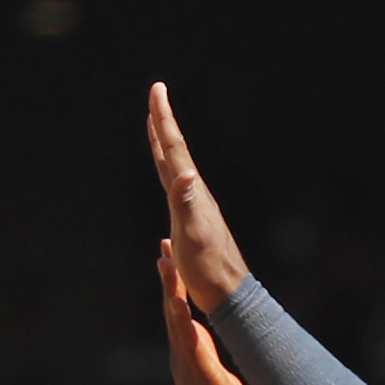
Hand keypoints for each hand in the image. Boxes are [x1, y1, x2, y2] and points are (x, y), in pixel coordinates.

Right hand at [148, 81, 249, 314]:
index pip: (174, 149)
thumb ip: (186, 203)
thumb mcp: (193, 235)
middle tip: (156, 95)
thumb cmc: (207, 268)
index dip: (163, 120)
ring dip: (165, 145)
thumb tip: (184, 173)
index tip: (157, 90)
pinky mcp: (193, 223)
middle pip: (175, 151)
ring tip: (157, 128)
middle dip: (163, 123)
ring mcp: (194, 208)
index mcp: (191, 192)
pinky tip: (170, 175)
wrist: (228, 294)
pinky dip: (169, 172)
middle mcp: (194, 194)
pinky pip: (176, 187)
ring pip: (176, 167)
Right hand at [159, 248, 257, 384]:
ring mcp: (191, 371)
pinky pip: (193, 351)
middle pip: (173, 313)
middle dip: (168, 279)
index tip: (168, 256)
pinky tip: (183, 311)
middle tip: (163, 247)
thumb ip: (205, 354)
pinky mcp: (205, 381)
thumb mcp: (214, 377)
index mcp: (189, 356)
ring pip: (178, 327)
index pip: (179, 314)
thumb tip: (201, 336)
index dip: (173, 285)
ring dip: (172, 297)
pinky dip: (186, 329)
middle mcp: (184, 360)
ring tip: (168, 268)